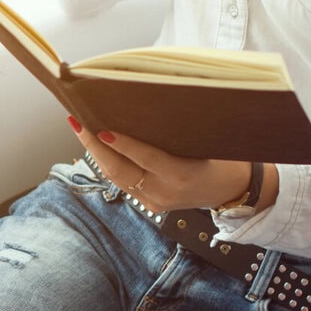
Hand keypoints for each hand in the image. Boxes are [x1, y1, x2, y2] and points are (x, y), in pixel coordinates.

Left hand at [69, 118, 255, 215]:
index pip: (146, 157)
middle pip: (120, 171)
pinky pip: (124, 182)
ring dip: (96, 153)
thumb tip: (139, 104)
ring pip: (117, 178)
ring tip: (81, 128)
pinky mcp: (150, 205)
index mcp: (182, 175)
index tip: (101, 129)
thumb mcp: (204, 141)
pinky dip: (110, 163)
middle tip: (77, 121)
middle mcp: (165, 192)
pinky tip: (99, 146)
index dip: (122, 144)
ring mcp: (156, 202)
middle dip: (94, 145)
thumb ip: (173, 130)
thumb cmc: (221, 156)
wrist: (234, 189)